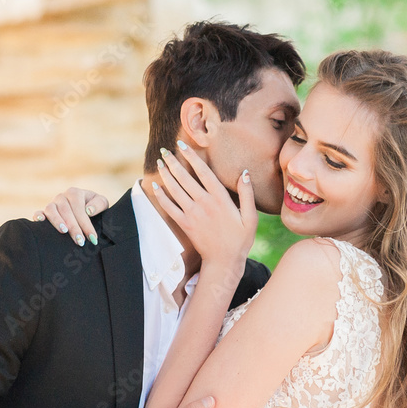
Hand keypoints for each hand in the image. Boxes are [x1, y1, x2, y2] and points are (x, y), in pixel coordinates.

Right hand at [33, 188, 109, 246]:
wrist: (84, 208)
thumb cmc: (94, 207)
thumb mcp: (101, 203)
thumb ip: (99, 204)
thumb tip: (89, 211)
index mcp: (75, 193)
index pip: (80, 209)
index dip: (86, 224)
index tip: (92, 238)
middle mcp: (62, 197)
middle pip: (66, 211)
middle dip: (74, 227)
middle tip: (80, 242)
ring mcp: (52, 204)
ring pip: (51, 210)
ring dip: (57, 221)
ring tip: (64, 231)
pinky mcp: (44, 212)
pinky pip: (38, 212)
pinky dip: (38, 216)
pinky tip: (40, 222)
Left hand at [153, 142, 256, 273]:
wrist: (224, 261)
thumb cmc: (240, 239)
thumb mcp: (251, 217)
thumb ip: (247, 194)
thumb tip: (244, 173)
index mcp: (221, 199)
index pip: (204, 172)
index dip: (192, 157)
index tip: (183, 145)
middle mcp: (204, 204)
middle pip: (185, 178)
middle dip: (174, 162)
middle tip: (165, 150)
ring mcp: (192, 214)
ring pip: (175, 190)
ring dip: (166, 174)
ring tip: (160, 162)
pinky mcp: (184, 224)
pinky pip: (169, 207)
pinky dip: (161, 195)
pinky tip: (156, 185)